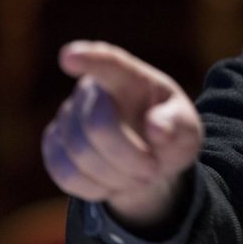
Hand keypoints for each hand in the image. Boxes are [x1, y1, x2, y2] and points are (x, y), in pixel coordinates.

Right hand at [41, 41, 202, 228]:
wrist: (150, 162)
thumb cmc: (170, 136)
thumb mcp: (188, 131)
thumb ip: (179, 126)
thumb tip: (156, 126)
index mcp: (131, 78)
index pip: (108, 63)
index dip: (89, 58)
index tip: (70, 56)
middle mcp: (93, 91)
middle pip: (97, 125)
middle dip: (128, 156)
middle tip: (154, 170)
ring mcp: (68, 116)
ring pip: (79, 154)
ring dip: (115, 175)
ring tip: (139, 176)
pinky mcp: (54, 145)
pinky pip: (65, 173)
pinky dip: (95, 187)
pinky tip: (114, 182)